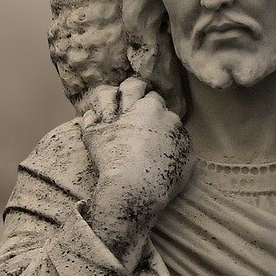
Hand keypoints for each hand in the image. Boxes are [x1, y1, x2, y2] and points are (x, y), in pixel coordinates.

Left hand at [78, 77, 191, 252]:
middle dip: (133, 89)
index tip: (152, 111)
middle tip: (132, 93)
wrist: (135, 187)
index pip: (156, 99)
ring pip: (106, 94)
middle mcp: (136, 110)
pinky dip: (91, 116)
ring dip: (109, 94)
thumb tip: (176, 134)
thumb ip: (180, 140)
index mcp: (161, 113)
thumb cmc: (165, 176)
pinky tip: (93, 118)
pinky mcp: (94, 131)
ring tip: (110, 98)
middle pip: (133, 88)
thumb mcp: (187, 158)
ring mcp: (113, 119)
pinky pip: (88, 116)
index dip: (153, 104)